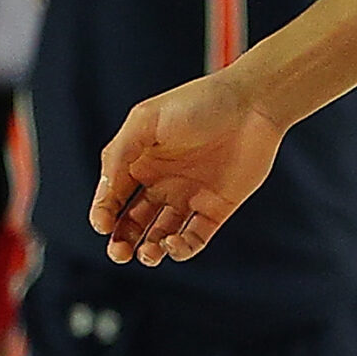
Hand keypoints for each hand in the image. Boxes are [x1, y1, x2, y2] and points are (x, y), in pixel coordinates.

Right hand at [89, 74, 285, 265]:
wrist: (253, 102)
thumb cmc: (198, 103)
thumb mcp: (147, 121)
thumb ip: (119, 155)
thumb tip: (105, 195)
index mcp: (140, 162)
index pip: (112, 198)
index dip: (103, 215)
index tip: (103, 225)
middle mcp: (162, 183)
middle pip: (132, 224)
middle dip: (122, 243)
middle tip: (120, 253)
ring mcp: (189, 197)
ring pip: (160, 236)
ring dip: (149, 251)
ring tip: (149, 253)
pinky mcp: (216, 208)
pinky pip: (195, 238)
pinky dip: (181, 249)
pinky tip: (174, 243)